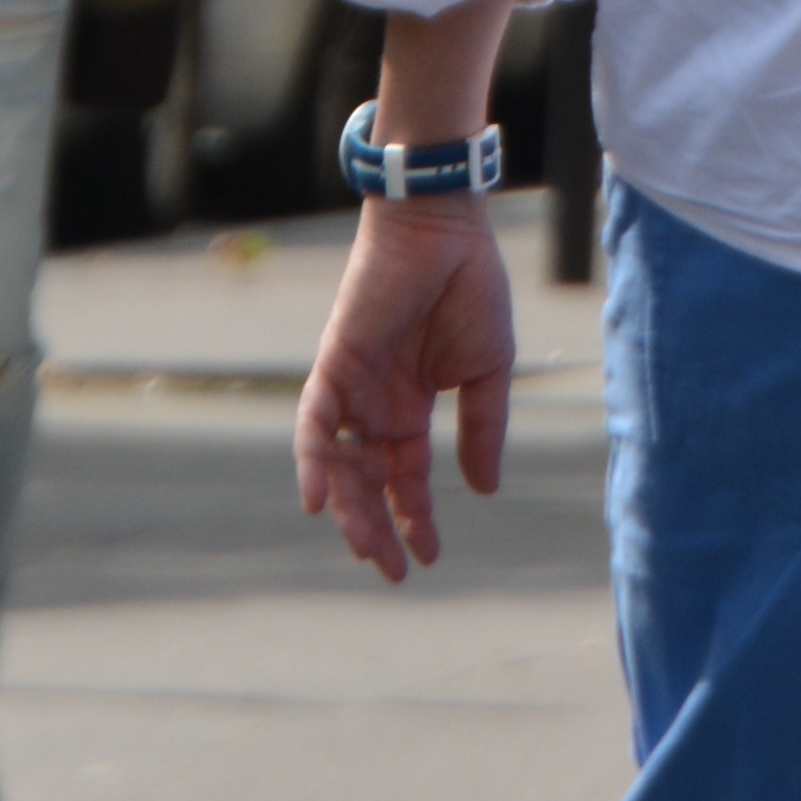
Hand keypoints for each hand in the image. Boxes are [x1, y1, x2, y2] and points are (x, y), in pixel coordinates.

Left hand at [296, 201, 516, 583]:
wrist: (444, 229)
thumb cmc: (470, 287)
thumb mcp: (487, 372)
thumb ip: (482, 429)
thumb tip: (484, 491)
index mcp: (409, 406)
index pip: (404, 476)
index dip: (416, 517)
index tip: (430, 557)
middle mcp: (374, 404)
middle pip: (367, 481)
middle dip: (378, 528)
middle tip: (393, 571)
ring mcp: (351, 387)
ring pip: (339, 464)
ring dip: (349, 509)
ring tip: (367, 549)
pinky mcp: (334, 365)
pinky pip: (314, 423)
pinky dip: (313, 462)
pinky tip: (318, 502)